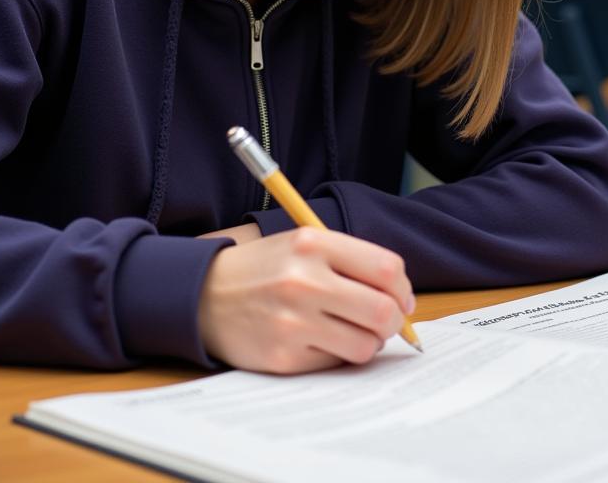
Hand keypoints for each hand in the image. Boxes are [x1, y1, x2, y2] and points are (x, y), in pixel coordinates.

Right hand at [198, 226, 414, 373]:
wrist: (205, 294)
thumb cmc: (266, 267)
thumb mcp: (304, 243)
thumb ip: (351, 261)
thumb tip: (400, 297)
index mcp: (313, 243)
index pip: (386, 269)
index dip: (402, 288)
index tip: (401, 298)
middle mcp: (304, 280)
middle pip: (382, 311)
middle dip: (394, 321)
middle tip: (386, 322)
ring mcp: (293, 321)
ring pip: (365, 345)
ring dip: (368, 342)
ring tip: (350, 330)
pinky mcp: (283, 356)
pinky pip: (335, 363)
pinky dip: (337, 354)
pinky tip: (319, 340)